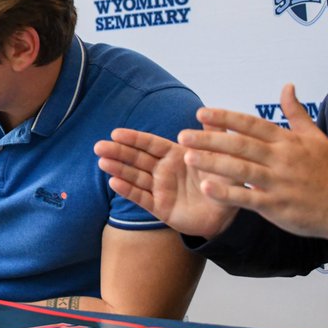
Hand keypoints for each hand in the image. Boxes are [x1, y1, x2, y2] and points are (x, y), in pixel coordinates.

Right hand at [95, 128, 237, 239]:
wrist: (228, 213)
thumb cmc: (224, 182)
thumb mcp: (222, 157)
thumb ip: (212, 137)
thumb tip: (207, 114)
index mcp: (175, 155)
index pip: (150, 144)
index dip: (133, 138)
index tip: (115, 133)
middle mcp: (163, 170)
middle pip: (137, 159)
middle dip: (118, 152)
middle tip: (99, 146)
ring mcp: (160, 189)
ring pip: (135, 177)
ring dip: (118, 169)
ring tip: (102, 162)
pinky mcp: (160, 208)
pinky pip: (142, 198)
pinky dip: (128, 191)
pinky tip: (114, 182)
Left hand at [178, 84, 327, 250]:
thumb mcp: (316, 137)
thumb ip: (296, 112)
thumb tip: (287, 86)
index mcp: (287, 141)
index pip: (251, 124)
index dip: (226, 117)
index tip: (201, 112)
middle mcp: (281, 159)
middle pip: (240, 145)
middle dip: (210, 138)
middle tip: (183, 135)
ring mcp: (278, 182)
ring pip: (241, 169)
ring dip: (213, 163)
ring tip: (188, 158)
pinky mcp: (277, 205)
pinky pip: (248, 198)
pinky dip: (227, 193)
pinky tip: (206, 187)